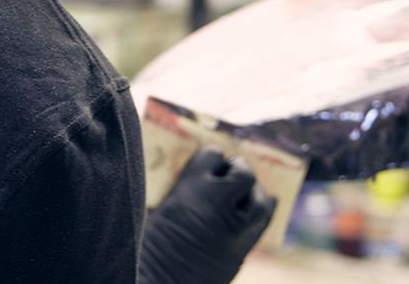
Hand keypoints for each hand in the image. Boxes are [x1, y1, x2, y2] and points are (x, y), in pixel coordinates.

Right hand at [139, 147, 276, 283]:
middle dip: (237, 169)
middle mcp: (218, 205)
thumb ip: (178, 189)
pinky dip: (263, 211)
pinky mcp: (241, 251)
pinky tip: (259, 206)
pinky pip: (263, 223)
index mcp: (190, 189)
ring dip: (252, 191)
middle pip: (243, 174)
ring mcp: (234, 230)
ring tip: (244, 191)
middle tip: (229, 172)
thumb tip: (194, 176)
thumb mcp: (155, 208)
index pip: (211, 155)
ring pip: (260, 199)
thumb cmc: (145, 247)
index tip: (207, 163)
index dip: (210, 158)